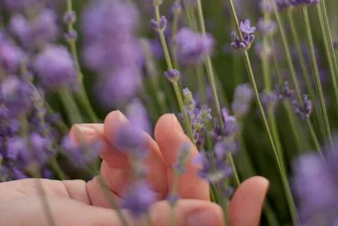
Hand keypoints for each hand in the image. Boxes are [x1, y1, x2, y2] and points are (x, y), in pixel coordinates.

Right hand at [71, 111, 268, 224]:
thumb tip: (215, 218)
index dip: (237, 219)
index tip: (256, 184)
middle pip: (179, 197)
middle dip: (173, 158)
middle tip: (162, 120)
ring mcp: (117, 217)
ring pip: (148, 171)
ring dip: (130, 143)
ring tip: (104, 124)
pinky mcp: (96, 195)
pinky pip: (116, 161)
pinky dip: (103, 143)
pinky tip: (80, 135)